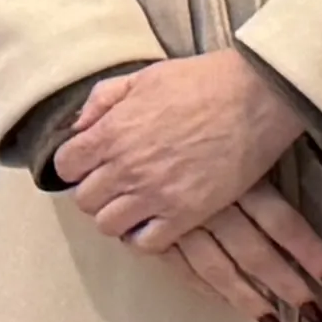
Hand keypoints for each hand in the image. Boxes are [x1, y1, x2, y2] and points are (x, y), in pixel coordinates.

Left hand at [51, 51, 321, 321]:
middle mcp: (126, 167)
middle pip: (84, 200)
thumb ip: (104, 99)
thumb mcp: (144, 77)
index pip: (65, 166)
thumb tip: (79, 127)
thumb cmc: (201, 81)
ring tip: (134, 204)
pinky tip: (154, 220)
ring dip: (117, 216)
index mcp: (112, 132)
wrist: (255, 97)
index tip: (90, 163)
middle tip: (115, 183)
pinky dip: (144, 236)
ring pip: (108, 225)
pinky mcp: (186, 214)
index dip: (75, 165)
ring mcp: (155, 194)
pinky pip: (146, 243)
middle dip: (95, 191)